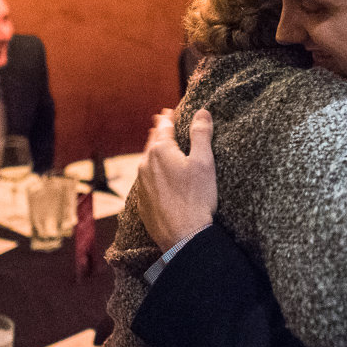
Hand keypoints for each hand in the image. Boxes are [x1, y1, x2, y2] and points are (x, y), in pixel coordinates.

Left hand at [136, 109, 216, 251]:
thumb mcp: (204, 162)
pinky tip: (156, 177)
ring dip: (153, 151)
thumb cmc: (196, 197)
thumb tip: (202, 112)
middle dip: (158, 131)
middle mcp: (146, 165)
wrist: (182, 236)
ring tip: (157, 146)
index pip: (163, 127)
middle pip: (152, 142)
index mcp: (160, 151)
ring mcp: (142, 185)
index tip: (168, 110)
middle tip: (160, 122)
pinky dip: (152, 172)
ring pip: (146, 161)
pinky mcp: (143, 202)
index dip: (168, 117)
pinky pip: (146, 180)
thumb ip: (201, 134)